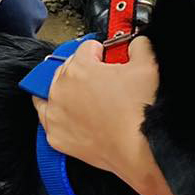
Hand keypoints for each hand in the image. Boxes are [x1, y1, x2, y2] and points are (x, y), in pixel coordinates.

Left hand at [38, 37, 194, 194]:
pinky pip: (47, 119)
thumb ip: (139, 46)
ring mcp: (55, 114)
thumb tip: (135, 43)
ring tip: (81, 94)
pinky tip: (69, 114)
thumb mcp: (148, 66)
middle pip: (67, 68)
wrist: (140, 150)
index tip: (108, 58)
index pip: (86, 48)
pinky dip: (57, 115)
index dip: (101, 51)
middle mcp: (60, 89)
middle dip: (83, 70)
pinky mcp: (56, 136)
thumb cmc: (141, 111)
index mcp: (78, 68)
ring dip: (64, 90)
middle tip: (101, 79)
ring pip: (51, 92)